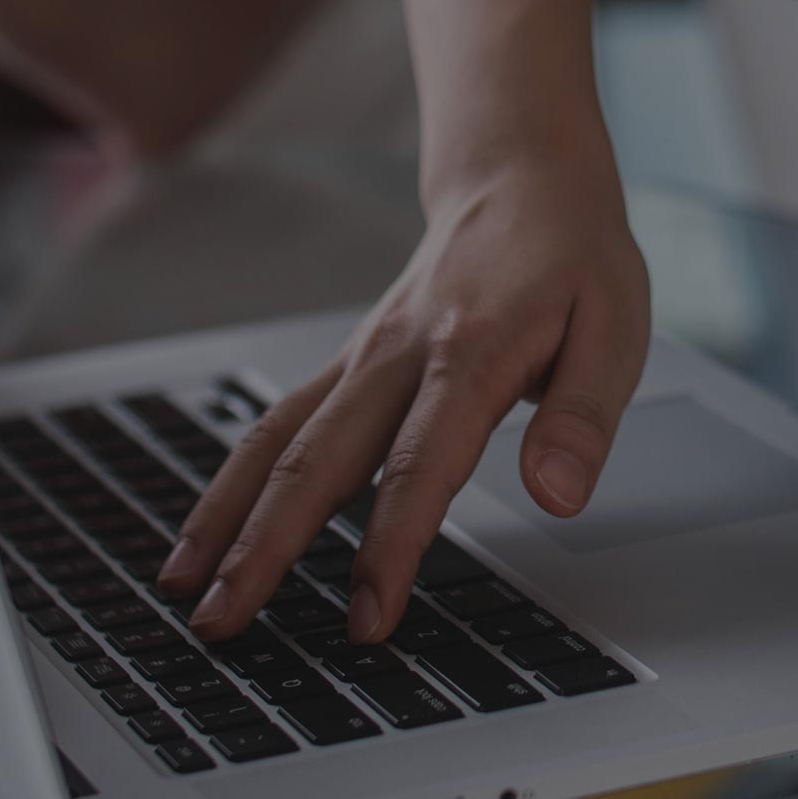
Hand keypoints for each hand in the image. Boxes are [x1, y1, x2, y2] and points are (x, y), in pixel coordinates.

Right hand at [157, 151, 650, 641]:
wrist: (519, 174)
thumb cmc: (572, 255)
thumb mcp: (616, 327)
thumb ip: (582, 417)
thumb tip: (557, 497)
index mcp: (470, 353)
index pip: (419, 466)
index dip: (390, 546)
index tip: (367, 617)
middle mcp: (397, 356)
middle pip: (315, 460)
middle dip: (264, 548)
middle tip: (223, 623)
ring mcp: (362, 358)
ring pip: (276, 441)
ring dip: (226, 517)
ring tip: (181, 588)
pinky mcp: (348, 364)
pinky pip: (277, 423)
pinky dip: (234, 481)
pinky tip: (207, 532)